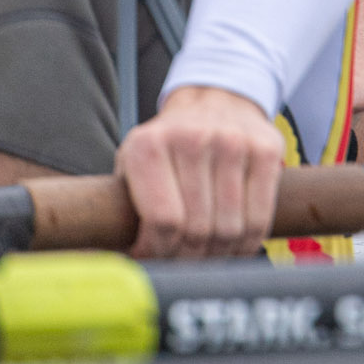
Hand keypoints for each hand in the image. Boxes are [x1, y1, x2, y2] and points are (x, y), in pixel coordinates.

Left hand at [114, 85, 284, 258]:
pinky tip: (234, 246)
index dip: (159, 252)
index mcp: (148, 146)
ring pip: (230, 230)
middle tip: (182, 264)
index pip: (162, 222)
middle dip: (188, 259)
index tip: (154, 258)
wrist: (215, 99)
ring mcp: (233, 141)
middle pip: (197, 230)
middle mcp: (191, 138)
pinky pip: (259, 218)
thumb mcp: (132, 166)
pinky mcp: (265, 149)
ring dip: (218, 256)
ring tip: (206, 257)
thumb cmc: (167, 149)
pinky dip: (247, 244)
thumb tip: (98, 263)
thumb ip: (118, 210)